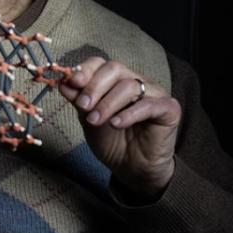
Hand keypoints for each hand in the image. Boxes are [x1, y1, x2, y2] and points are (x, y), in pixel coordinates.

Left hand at [59, 57, 180, 197]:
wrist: (132, 168)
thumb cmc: (112, 141)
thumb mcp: (88, 120)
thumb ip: (79, 101)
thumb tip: (63, 82)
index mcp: (115, 81)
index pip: (100, 64)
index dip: (85, 70)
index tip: (72, 82)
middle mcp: (135, 81)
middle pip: (114, 69)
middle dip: (94, 87)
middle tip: (82, 106)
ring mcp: (154, 93)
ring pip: (129, 85)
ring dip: (107, 104)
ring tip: (95, 121)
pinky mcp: (169, 108)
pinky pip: (149, 105)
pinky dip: (129, 114)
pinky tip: (116, 124)